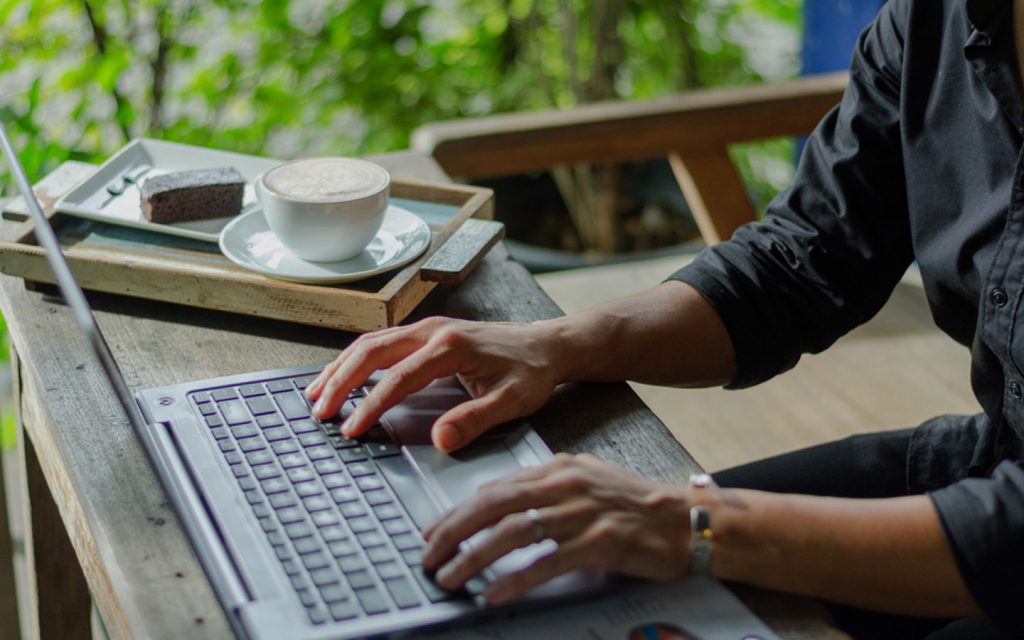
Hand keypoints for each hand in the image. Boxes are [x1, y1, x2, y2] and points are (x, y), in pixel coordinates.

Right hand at [303, 317, 564, 451]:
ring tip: (317, 394)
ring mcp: (428, 328)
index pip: (399, 378)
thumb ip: (475, 420)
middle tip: (320, 412)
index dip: (371, 405)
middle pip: (373, 352)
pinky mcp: (427, 332)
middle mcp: (433, 331)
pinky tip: (344, 376)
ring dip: (342, 367)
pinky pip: (383, 342)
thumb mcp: (512, 402)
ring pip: (372, 343)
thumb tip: (441, 441)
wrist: (547, 345)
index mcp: (451, 347)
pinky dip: (357, 359)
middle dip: (342, 382)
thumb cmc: (531, 373)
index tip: (351, 430)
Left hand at [421, 453, 691, 603]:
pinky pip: (548, 562)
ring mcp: (583, 513)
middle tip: (428, 555)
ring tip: (451, 576)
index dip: (457, 512)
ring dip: (475, 557)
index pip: (494, 488)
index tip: (433, 533)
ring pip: (514, 532)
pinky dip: (516, 579)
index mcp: (558, 469)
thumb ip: (540, 486)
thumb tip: (490, 499)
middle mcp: (566, 486)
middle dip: (454, 531)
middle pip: (495, 505)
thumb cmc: (632, 503)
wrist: (685, 519)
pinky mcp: (600, 543)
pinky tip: (494, 592)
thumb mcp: (584, 480)